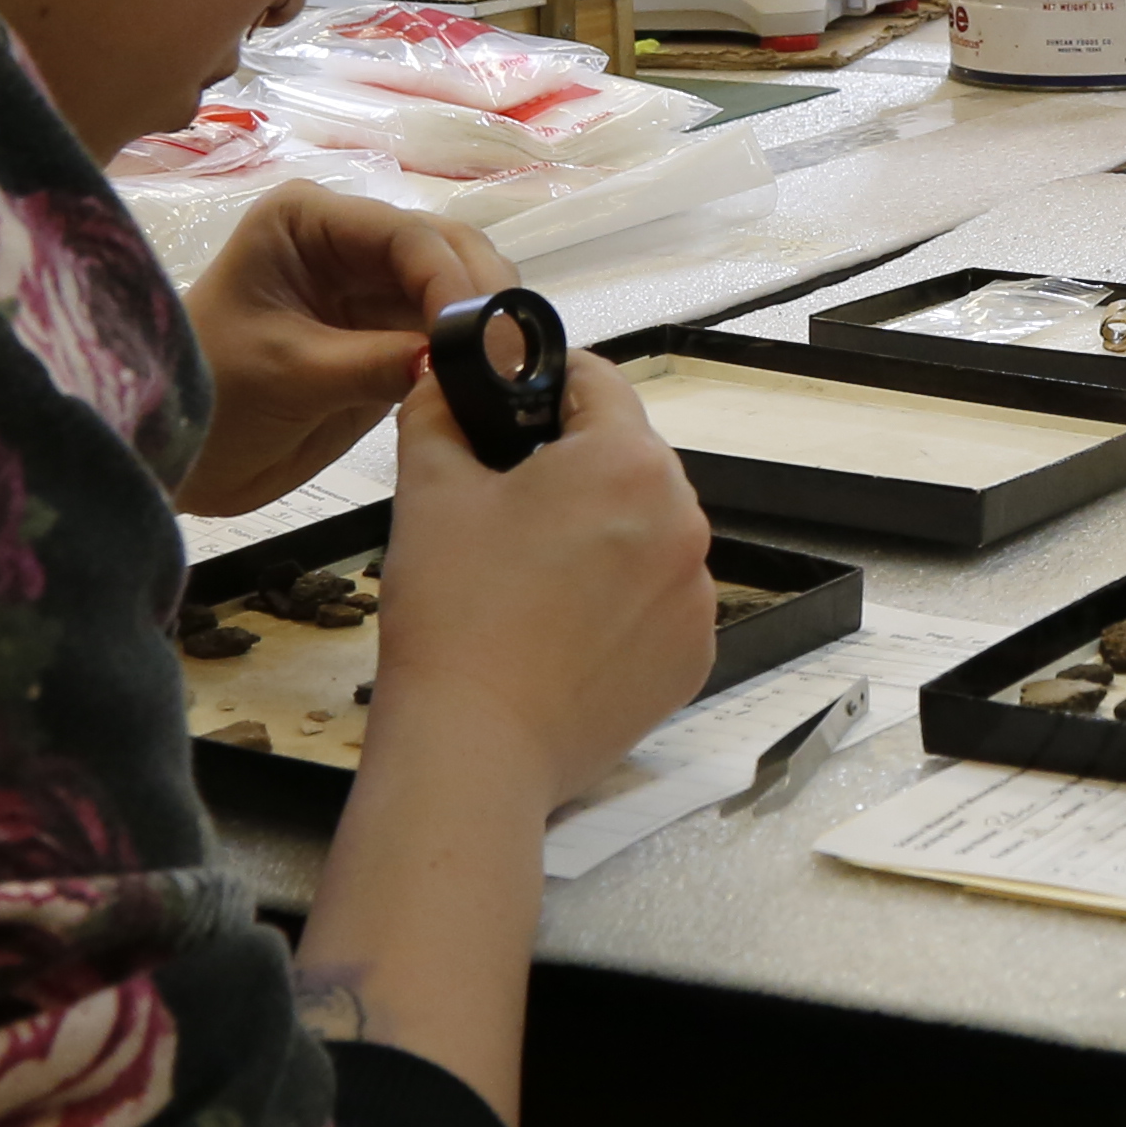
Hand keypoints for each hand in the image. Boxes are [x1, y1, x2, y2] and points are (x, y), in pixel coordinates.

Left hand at [177, 180, 501, 517]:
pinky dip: (474, 355)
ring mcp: (372, 291)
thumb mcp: (288, 373)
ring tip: (510, 371)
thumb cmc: (211, 398)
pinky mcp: (388, 339)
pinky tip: (493, 382)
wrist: (180, 458)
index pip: (404, 234)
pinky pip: (448, 336)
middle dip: (482, 296)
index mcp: (308, 222)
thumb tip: (455, 362)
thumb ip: (374, 362)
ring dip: (487, 325)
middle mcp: (348, 243)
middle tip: (511, 353)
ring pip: (458, 289)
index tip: (481, 333)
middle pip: (445, 251)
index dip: (452, 279)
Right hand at [288, 352, 720, 1126]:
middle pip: (628, 460)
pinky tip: (557, 628)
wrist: (474, 747)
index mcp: (629, 463)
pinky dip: (619, 604)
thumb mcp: (429, 488)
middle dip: (572, 470)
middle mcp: (685, 521)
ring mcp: (696, 595)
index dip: (544, 386)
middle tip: (504, 509)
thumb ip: (438, 411)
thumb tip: (445, 379)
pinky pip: (659, 602)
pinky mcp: (693, 655)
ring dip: (600, 538)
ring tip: (527, 579)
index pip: (597, 382)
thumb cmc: (454, 620)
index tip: (511, 410)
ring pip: (647, 533)